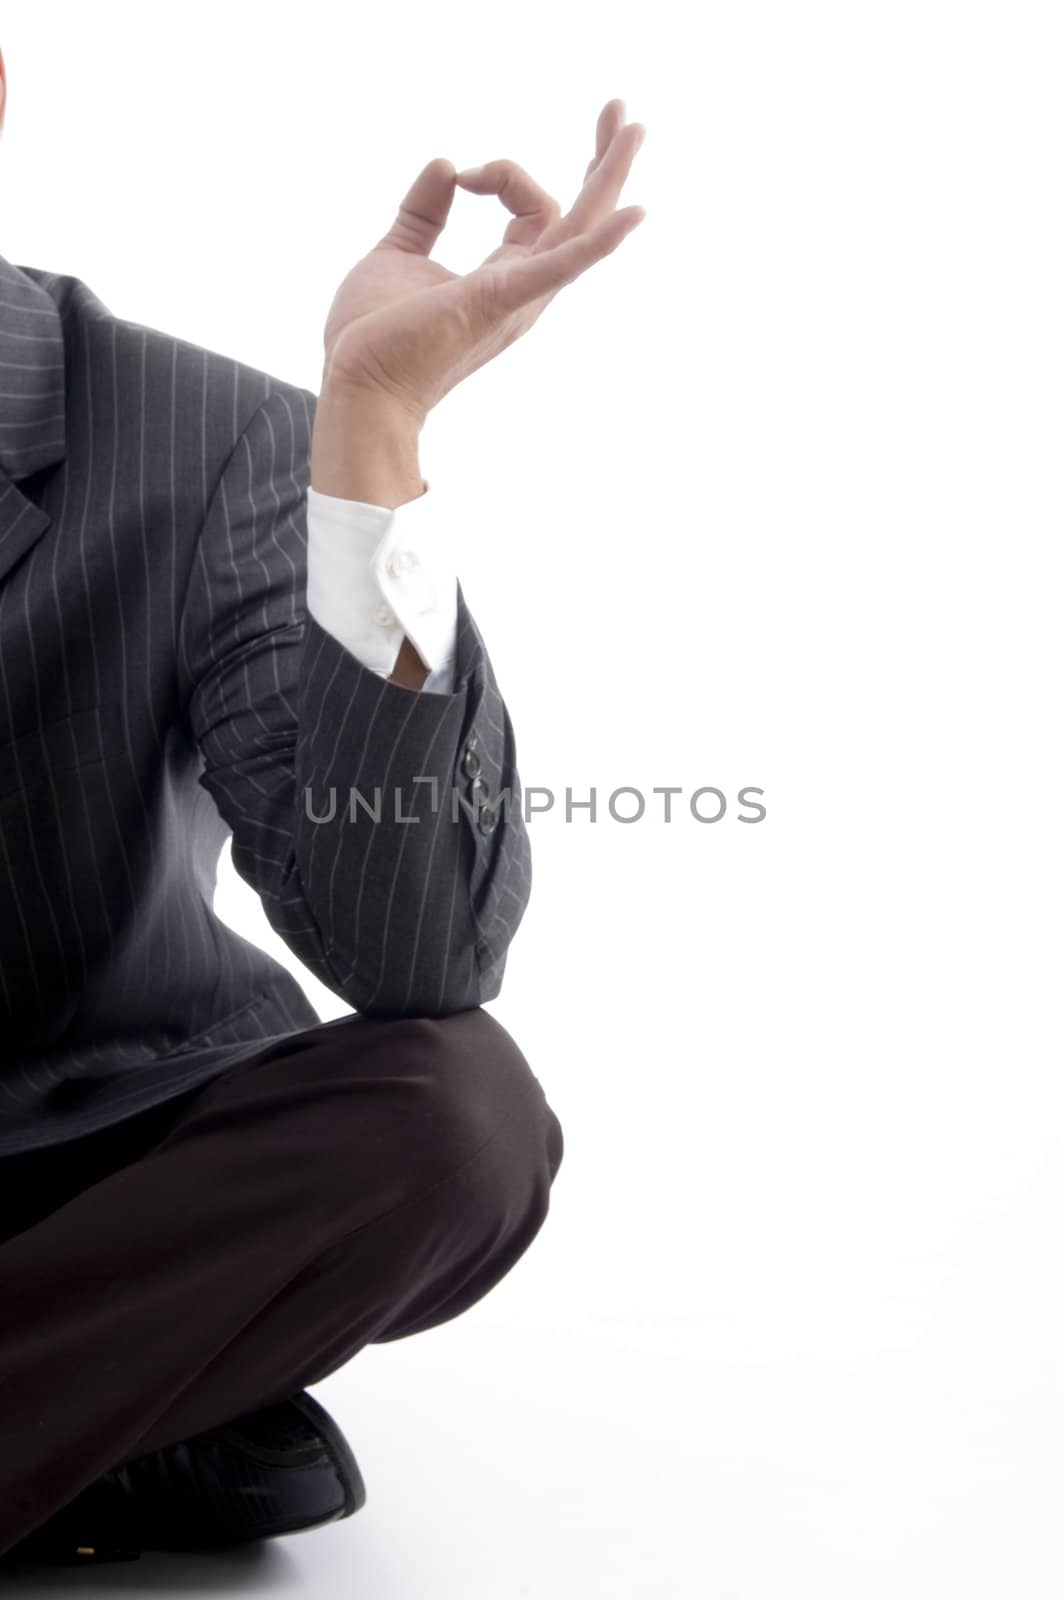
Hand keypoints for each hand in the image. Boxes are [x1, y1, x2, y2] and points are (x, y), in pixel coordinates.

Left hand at [318, 99, 646, 428]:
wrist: (356, 384)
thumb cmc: (374, 336)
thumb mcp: (398, 253)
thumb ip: (424, 211)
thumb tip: (444, 164)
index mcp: (503, 279)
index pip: (532, 207)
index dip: (502, 175)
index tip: (463, 175)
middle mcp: (523, 289)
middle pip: (578, 217)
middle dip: (601, 163)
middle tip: (618, 110)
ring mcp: (517, 297)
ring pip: (578, 229)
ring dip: (607, 176)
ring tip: (632, 126)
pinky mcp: (499, 300)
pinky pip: (560, 267)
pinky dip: (597, 241)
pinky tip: (632, 214)